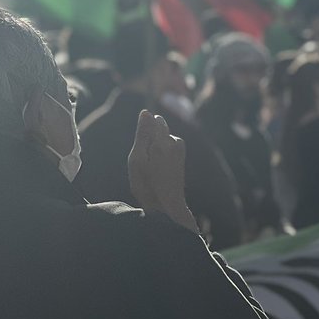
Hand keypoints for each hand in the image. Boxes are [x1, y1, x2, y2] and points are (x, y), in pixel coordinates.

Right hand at [128, 110, 197, 233]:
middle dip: (151, 139)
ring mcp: (181, 150)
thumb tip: (146, 112)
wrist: (167, 207)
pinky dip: (161, 155)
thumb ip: (142, 134)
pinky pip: (168, 147)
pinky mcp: (181, 157)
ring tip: (150, 168)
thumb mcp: (137, 159)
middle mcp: (176, 143)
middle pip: (160, 129)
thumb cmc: (147, 184)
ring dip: (156, 148)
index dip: (145, 131)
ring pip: (164, 139)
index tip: (141, 147)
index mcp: (164, 141)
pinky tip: (157, 170)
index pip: (156, 120)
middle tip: (144, 161)